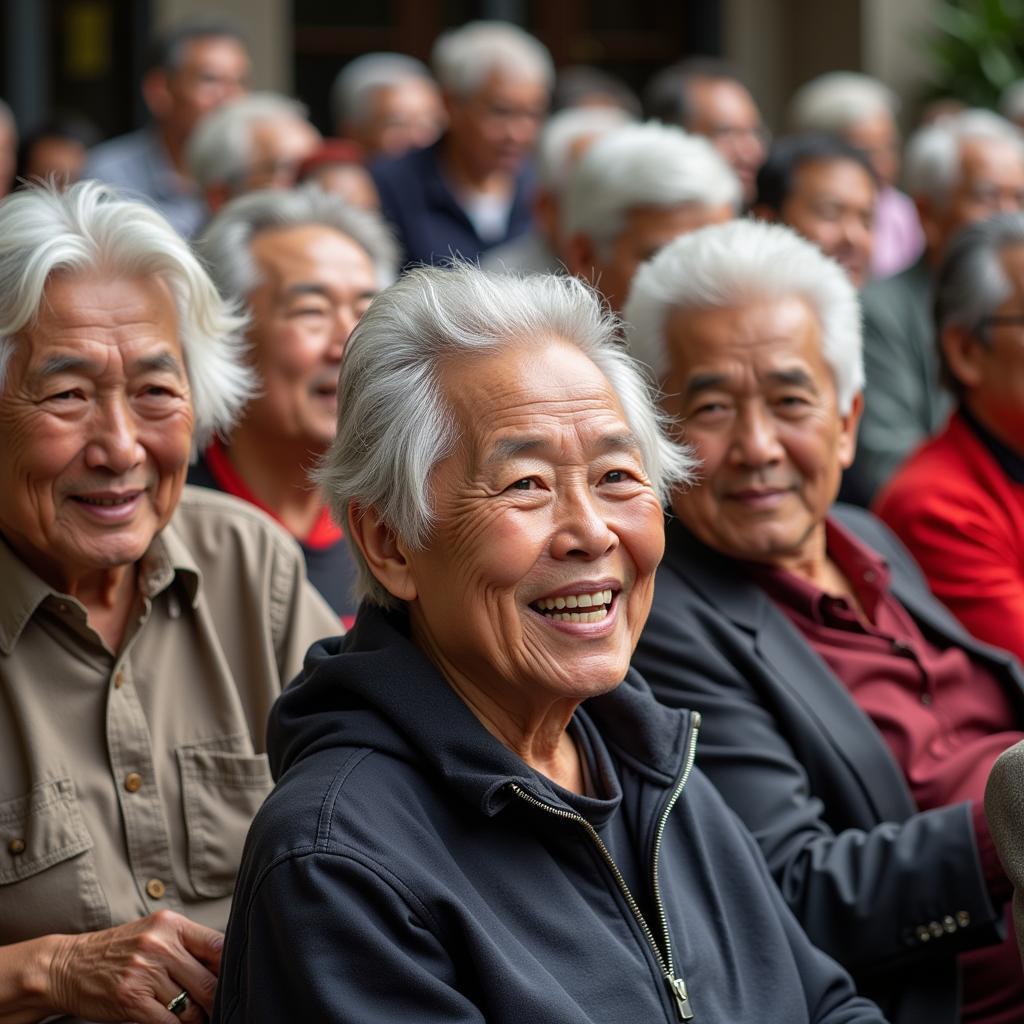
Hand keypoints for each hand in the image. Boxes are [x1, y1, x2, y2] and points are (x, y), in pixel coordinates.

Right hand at [45, 910, 221, 1022]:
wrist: (67, 965)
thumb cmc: (117, 950)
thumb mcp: (154, 934)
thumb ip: (186, 946)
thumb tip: (223, 966)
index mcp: (171, 924)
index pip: (218, 945)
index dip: (230, 968)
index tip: (235, 981)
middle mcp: (160, 945)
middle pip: (208, 980)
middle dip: (216, 1000)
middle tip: (218, 1008)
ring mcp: (144, 972)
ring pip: (189, 1006)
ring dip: (196, 1018)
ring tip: (197, 1019)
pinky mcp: (130, 999)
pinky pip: (167, 1022)